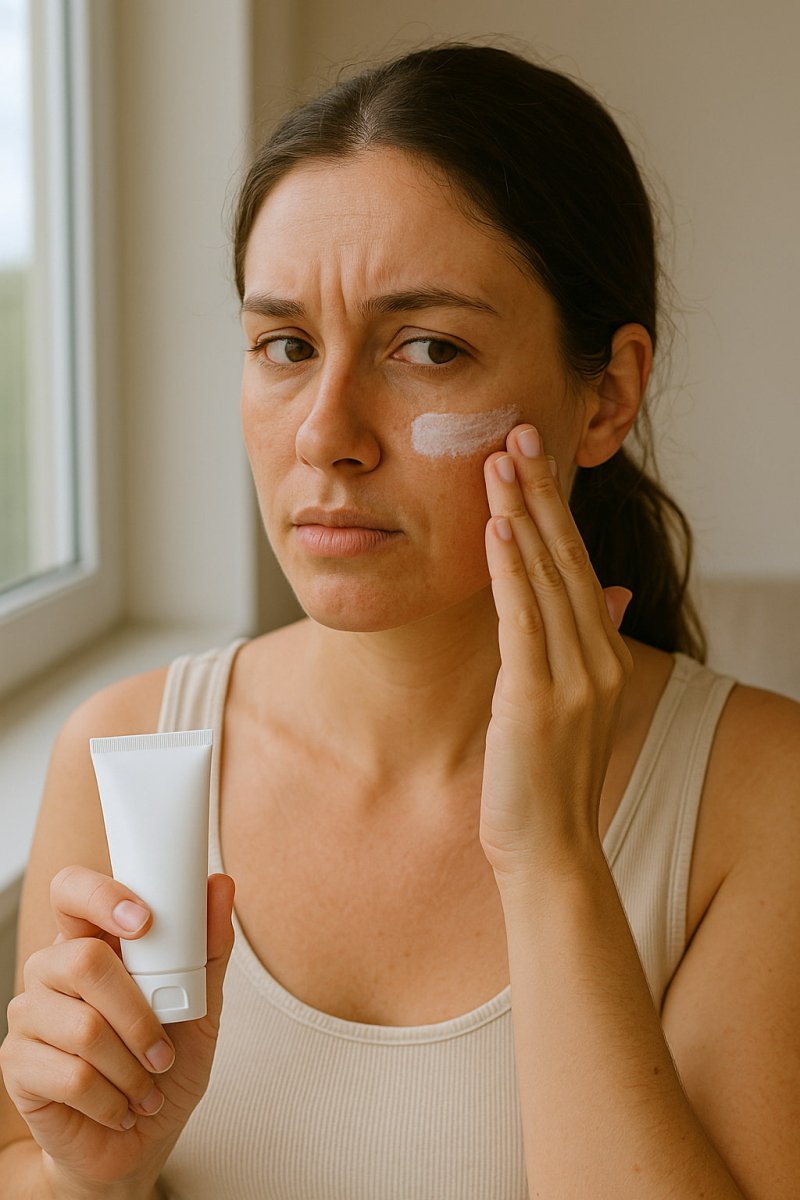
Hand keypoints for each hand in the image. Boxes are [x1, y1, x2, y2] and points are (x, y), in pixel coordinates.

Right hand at [0, 866, 234, 1192]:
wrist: (140, 1140)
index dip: (100, 895)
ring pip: (83, 1026)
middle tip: (163, 1049)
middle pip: (82, 961)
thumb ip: (209, 948)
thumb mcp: (202, 1006)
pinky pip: (70, 1076)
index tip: (143, 921)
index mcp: (92, 940)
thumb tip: (221, 886)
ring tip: (148, 1086)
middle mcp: (52, 970)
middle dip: (139, 1013)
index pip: (71, 890)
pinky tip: (122, 1107)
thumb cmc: (166, 1063)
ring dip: (132, 1066)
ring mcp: (29, 1015)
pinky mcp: (17, 1065)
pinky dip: (112, 1099)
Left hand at [478, 424, 633, 882]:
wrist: (550, 850)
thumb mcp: (574, 703)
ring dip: (520, 516)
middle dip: (539, 493)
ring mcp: (573, 679)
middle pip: (565, 557)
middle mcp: (597, 658)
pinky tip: (495, 529)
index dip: (553, 508)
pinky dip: (509, 572)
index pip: (576, 564)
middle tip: (517, 432)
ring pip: (545, 579)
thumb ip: (590, 641)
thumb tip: (608, 591)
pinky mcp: (536, 700)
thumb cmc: (545, 778)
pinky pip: (524, 622)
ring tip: (499, 462)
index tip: (531, 458)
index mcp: (603, 655)